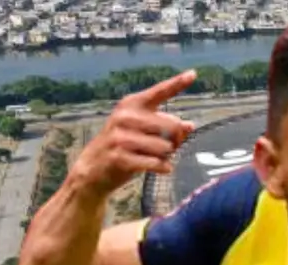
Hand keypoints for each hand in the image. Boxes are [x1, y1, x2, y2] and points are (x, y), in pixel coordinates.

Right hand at [68, 70, 197, 199]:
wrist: (93, 168)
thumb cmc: (123, 145)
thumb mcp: (142, 130)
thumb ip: (165, 125)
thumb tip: (189, 126)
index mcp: (132, 104)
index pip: (159, 92)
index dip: (177, 83)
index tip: (194, 73)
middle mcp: (125, 116)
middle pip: (172, 127)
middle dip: (176, 140)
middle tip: (169, 148)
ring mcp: (120, 136)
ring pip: (166, 148)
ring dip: (167, 156)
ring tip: (154, 157)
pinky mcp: (120, 157)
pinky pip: (156, 163)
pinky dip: (163, 167)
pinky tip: (161, 168)